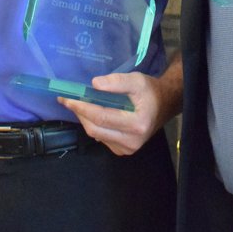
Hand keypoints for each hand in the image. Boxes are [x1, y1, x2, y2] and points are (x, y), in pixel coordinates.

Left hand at [59, 70, 176, 155]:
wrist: (165, 105)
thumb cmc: (150, 91)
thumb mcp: (137, 80)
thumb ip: (117, 82)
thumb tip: (94, 84)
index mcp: (137, 124)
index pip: (101, 117)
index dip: (82, 108)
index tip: (67, 98)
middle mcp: (132, 141)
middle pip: (95, 129)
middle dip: (79, 114)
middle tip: (68, 100)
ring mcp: (128, 149)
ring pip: (96, 135)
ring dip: (85, 119)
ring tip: (80, 104)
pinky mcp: (124, 151)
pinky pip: (102, 139)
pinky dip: (94, 126)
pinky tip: (94, 115)